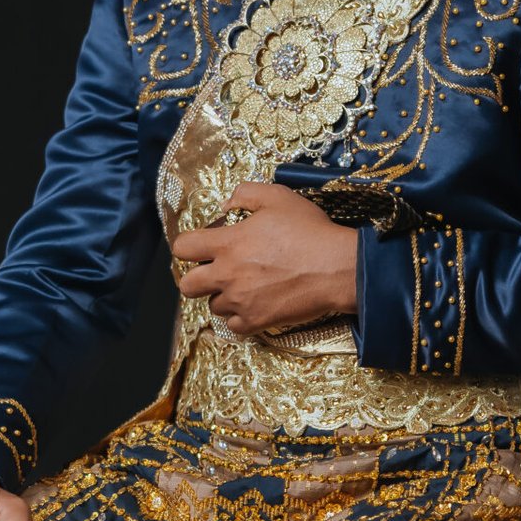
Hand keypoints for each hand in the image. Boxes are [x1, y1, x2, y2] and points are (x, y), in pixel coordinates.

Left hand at [170, 180, 357, 336]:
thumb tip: (226, 206)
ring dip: (223, 297)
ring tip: (244, 287)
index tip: (200, 247)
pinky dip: (240, 318)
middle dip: (197, 278)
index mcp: (227, 243)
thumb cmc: (309, 231)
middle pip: (187, 286)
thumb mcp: (278, 197)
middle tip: (215, 272)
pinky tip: (253, 305)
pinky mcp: (256, 321)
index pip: (183, 248)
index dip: (188, 246)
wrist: (337, 267)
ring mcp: (241, 301)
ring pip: (213, 306)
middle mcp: (227, 274)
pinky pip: (233, 326)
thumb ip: (245, 194)